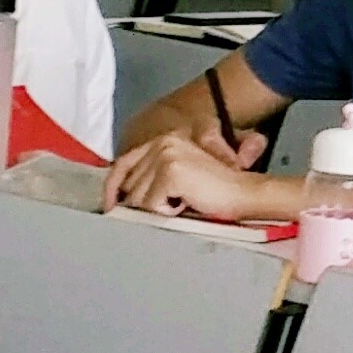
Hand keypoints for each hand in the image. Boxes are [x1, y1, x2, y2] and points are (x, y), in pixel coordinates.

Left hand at [109, 133, 274, 221]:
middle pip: (128, 184)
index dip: (112, 187)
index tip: (110, 205)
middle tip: (170, 204)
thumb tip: (121, 195)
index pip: (122, 163)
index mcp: (163, 140)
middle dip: (142, 202)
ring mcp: (165, 156)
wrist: (242, 193)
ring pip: (138, 197)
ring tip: (181, 202)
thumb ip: (151, 175)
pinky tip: (185, 204)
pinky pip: (151, 205)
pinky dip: (166, 212)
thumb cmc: (214, 190)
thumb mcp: (177, 175)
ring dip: (157, 208)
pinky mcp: (170, 172)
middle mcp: (162, 143)